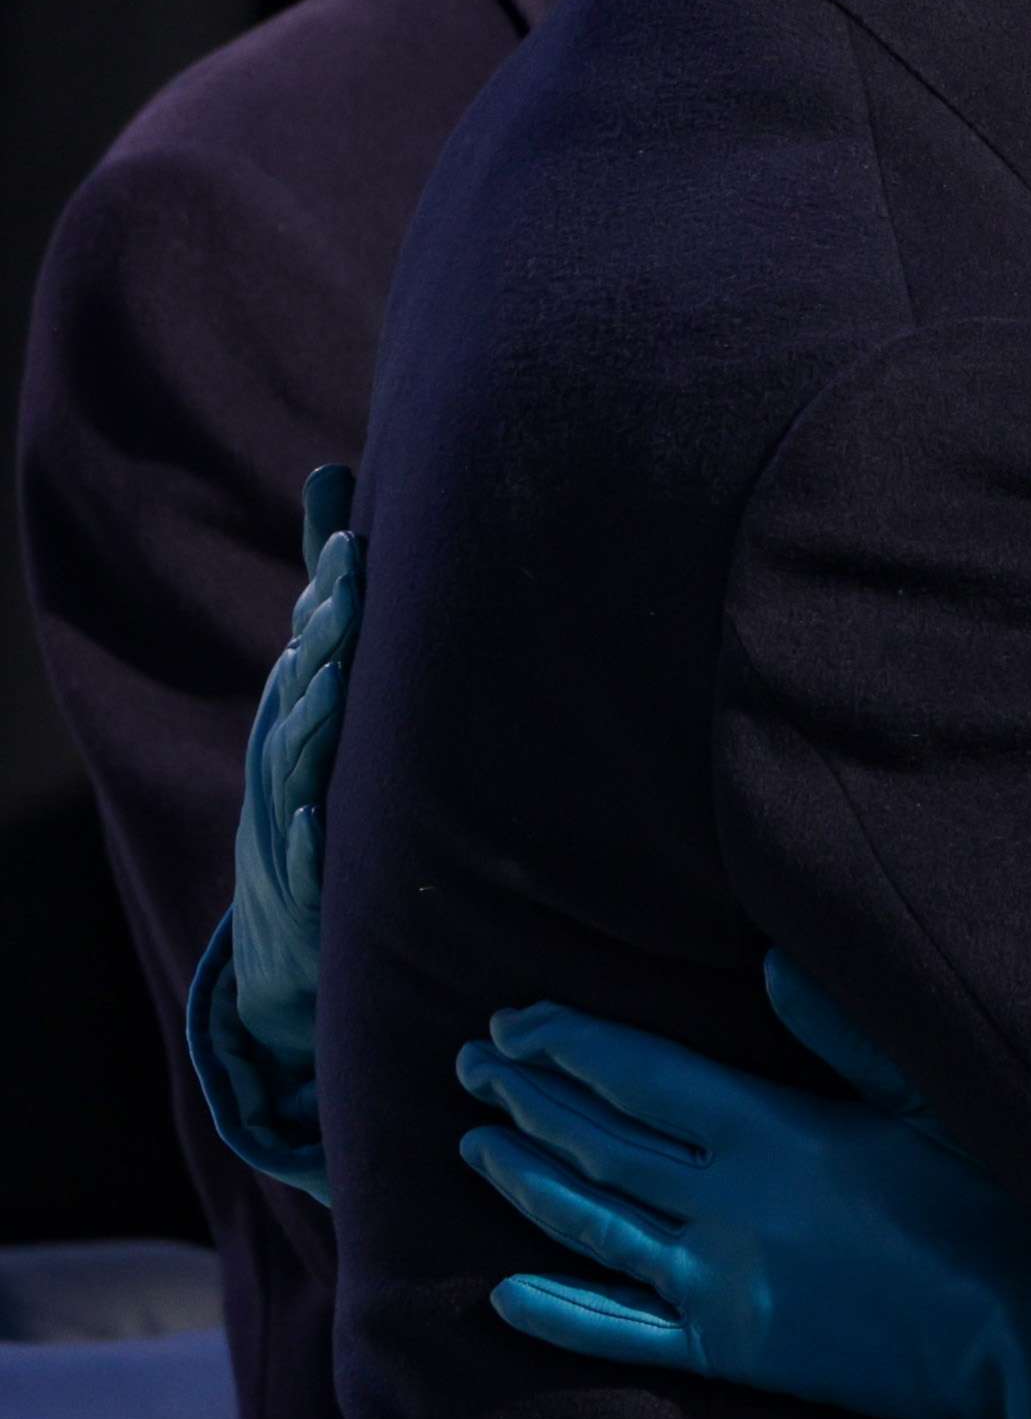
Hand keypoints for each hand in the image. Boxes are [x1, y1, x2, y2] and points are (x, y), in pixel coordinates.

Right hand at [218, 465, 357, 1093]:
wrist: (288, 934)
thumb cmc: (317, 791)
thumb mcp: (326, 698)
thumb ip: (334, 602)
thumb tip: (338, 485)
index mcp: (301, 715)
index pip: (312, 645)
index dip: (328, 595)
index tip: (355, 544)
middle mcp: (287, 757)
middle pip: (303, 690)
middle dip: (323, 639)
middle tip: (350, 589)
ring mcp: (287, 819)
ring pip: (295, 765)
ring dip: (310, 722)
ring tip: (331, 680)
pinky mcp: (302, 887)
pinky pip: (301, 861)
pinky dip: (305, 839)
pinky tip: (313, 819)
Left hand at [457, 955, 1030, 1418]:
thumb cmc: (1003, 1212)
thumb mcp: (937, 1103)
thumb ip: (847, 1034)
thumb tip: (769, 965)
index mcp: (773, 1133)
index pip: (640, 1077)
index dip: (568, 1045)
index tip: (516, 1020)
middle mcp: (724, 1205)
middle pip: (597, 1141)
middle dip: (526, 1096)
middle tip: (471, 1063)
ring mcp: (717, 1283)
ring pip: (590, 1224)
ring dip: (523, 1179)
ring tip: (472, 1143)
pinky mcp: (731, 1352)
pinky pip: (621, 1332)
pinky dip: (558, 1313)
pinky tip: (503, 1294)